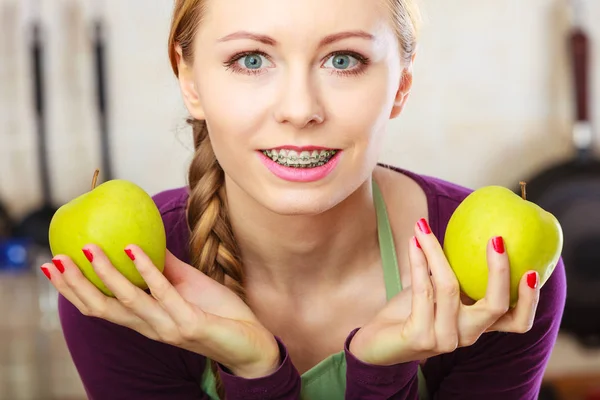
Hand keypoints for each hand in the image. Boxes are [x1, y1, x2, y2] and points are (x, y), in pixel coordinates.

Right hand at [43, 244, 278, 377]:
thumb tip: (146, 240)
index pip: (101, 307)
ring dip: (106, 274)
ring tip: (89, 249)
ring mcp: (169, 327)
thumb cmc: (218, 313)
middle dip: (76, 286)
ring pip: (128, 301)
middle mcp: (151, 327)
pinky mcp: (190, 324)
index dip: (74, 290)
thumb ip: (165, 269)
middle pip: (103, 308)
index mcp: (146, 320)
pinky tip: (133, 249)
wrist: (251, 342)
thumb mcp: (187, 286)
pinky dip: (147, 269)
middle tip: (55, 260)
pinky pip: (164, 292)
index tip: (52, 267)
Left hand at [349, 218, 540, 365]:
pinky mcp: (419, 337)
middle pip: (495, 307)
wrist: (376, 343)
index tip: (533, 270)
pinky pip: (423, 291)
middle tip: (496, 239)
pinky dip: (418, 261)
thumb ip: (456, 274)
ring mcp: (443, 339)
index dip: (529, 300)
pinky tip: (414, 242)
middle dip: (500, 271)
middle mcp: (465, 336)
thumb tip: (471, 230)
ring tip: (423, 227)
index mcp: (476, 326)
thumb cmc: (409, 313)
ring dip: (436, 251)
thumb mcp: (437, 292)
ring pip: (450, 288)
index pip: (516, 322)